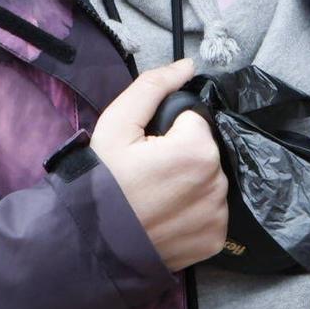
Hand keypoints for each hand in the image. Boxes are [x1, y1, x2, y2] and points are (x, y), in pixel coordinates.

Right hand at [90, 59, 228, 272]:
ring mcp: (218, 215)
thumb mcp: (117, 123)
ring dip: (189, 183)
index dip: (168, 132)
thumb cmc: (102, 180)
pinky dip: (193, 212)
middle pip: (204, 152)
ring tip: (155, 197)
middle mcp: (217, 182)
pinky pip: (211, 213)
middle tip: (146, 174)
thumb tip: (187, 65)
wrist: (91, 243)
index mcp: (198, 149)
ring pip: (208, 182)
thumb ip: (153, 86)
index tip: (145, 151)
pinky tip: (166, 216)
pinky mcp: (215, 240)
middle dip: (180, 156)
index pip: (194, 122)